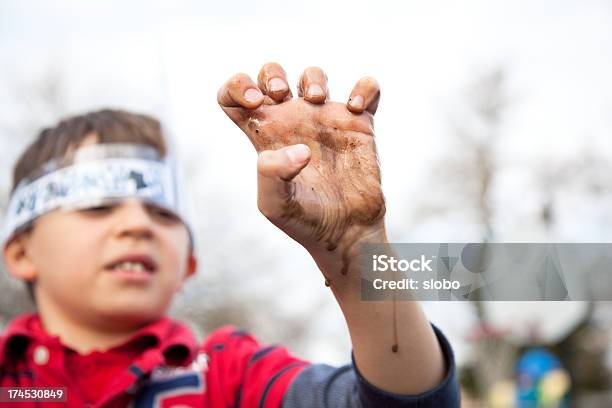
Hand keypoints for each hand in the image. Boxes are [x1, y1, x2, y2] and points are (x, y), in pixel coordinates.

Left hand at [218, 63, 385, 275]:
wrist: (346, 234)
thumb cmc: (306, 223)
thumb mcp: (275, 204)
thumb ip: (271, 173)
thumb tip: (300, 148)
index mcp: (264, 137)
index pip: (233, 98)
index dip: (235, 87)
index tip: (252, 101)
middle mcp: (292, 124)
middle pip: (271, 75)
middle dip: (272, 73)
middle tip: (279, 96)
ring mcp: (326, 122)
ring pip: (314, 76)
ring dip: (313, 77)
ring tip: (317, 100)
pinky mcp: (359, 126)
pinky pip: (366, 89)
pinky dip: (364, 89)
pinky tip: (354, 109)